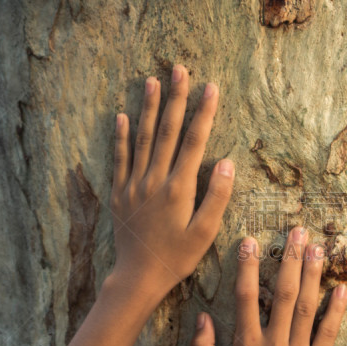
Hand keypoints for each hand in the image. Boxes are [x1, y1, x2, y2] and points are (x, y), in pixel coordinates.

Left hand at [111, 65, 233, 297]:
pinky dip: (120, 135)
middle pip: (166, 131)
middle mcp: (154, 180)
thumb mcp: (206, 233)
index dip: (204, 112)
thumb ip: (217, 196)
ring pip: (141, 138)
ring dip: (147, 107)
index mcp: (179, 188)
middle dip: (175, 98)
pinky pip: (119, 157)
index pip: (193, 141)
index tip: (211, 87)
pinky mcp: (120, 192)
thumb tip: (227, 161)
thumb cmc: (177, 257)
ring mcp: (134, 184)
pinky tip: (121, 115)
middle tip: (179, 69)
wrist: (138, 276)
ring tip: (151, 80)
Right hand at [191, 229, 346, 345]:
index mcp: (247, 345)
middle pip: (282, 293)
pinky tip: (342, 288)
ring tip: (318, 247)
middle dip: (289, 259)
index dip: (246, 265)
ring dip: (312, 275)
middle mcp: (273, 344)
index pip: (245, 296)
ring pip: (306, 307)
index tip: (250, 240)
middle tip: (297, 231)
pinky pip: (328, 333)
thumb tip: (202, 317)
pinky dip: (335, 310)